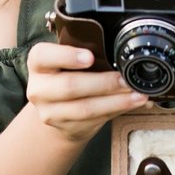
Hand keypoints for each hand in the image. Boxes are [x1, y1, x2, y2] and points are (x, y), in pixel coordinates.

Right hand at [26, 42, 150, 142]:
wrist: (55, 106)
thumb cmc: (67, 71)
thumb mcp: (68, 57)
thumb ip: (85, 49)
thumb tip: (119, 46)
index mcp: (38, 62)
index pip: (44, 56)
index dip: (67, 56)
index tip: (90, 57)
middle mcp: (39, 88)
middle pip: (70, 86)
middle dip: (102, 83)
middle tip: (124, 78)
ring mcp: (50, 112)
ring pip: (85, 108)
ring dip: (116, 101)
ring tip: (136, 94)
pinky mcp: (65, 128)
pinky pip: (95, 120)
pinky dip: (117, 110)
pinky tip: (131, 103)